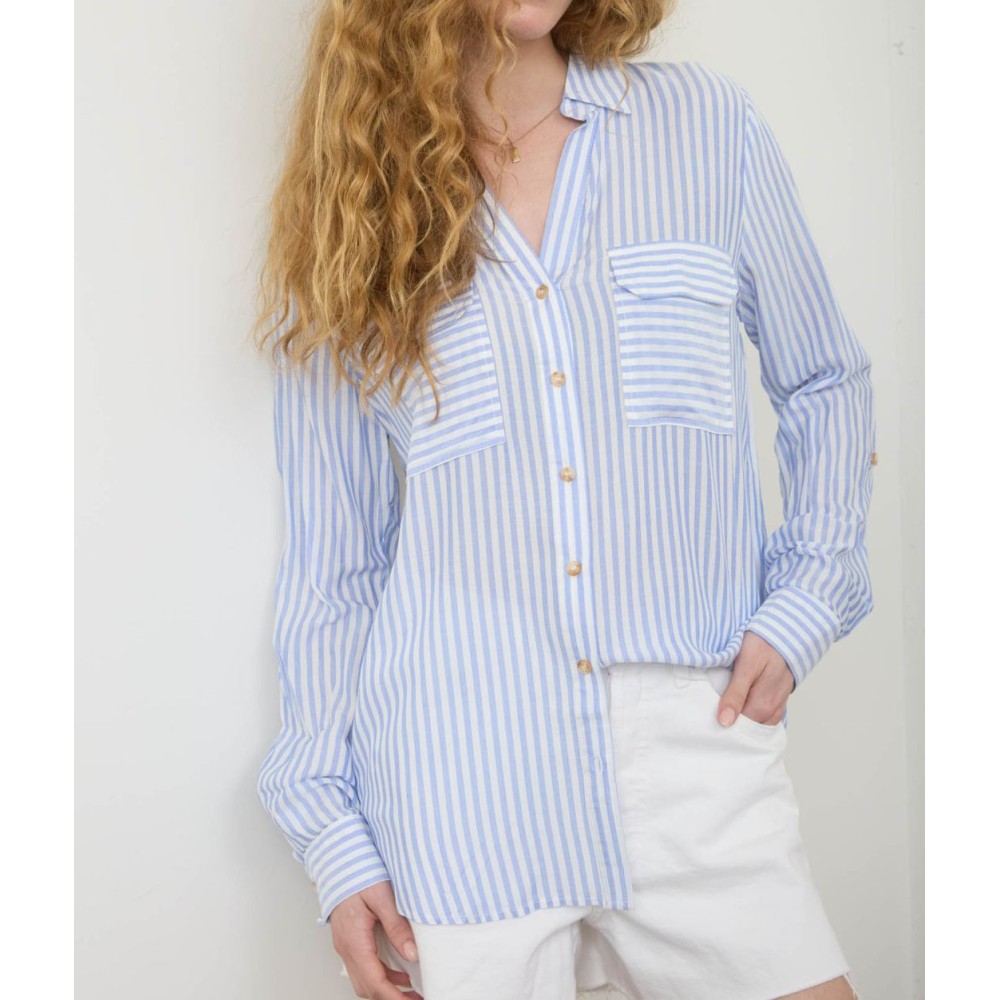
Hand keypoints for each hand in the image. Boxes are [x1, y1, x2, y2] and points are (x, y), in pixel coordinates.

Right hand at [330, 880, 422, 999]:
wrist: (337, 861)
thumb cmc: (358, 873)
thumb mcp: (382, 896)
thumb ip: (396, 926)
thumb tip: (412, 954)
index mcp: (354, 941)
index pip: (375, 982)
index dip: (395, 998)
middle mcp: (347, 948)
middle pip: (368, 988)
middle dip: (392, 998)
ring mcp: (346, 946)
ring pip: (364, 981)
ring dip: (387, 990)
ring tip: (413, 993)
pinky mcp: (350, 940)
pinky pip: (364, 968)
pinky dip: (382, 977)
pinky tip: (400, 975)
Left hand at [717, 630, 794, 726]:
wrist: (786, 634)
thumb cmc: (765, 646)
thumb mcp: (746, 666)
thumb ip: (735, 695)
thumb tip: (724, 722)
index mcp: (762, 708)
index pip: (736, 730)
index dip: (719, 724)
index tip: (705, 716)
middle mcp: (771, 713)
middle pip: (744, 729)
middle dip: (726, 721)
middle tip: (709, 709)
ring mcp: (775, 709)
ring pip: (751, 723)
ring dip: (736, 717)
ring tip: (721, 702)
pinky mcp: (775, 703)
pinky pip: (759, 717)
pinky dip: (746, 712)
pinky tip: (736, 701)